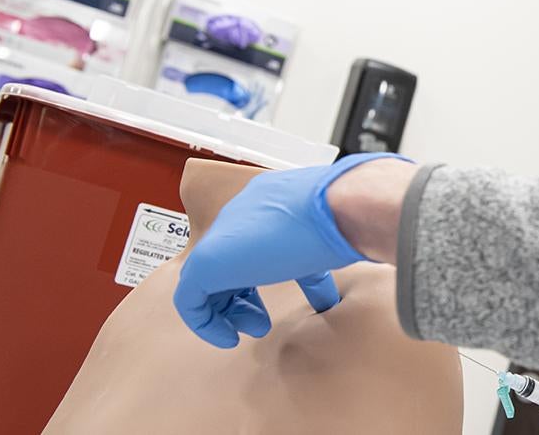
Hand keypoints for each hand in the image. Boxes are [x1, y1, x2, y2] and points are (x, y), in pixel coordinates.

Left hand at [172, 153, 411, 347]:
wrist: (340, 205)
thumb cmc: (348, 214)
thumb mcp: (337, 237)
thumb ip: (326, 260)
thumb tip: (332, 292)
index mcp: (272, 201)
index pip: (259, 239)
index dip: (266, 272)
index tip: (280, 297)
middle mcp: (245, 212)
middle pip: (231, 259)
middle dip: (244, 295)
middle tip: (260, 320)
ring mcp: (226, 235)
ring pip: (208, 278)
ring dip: (228, 309)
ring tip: (249, 329)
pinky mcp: (210, 261)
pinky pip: (190, 298)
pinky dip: (205, 322)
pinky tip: (226, 338)